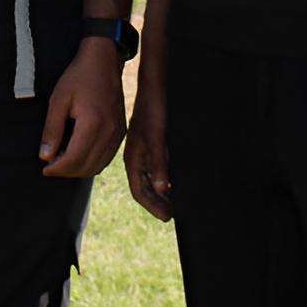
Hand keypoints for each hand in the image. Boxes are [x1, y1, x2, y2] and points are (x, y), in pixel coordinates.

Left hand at [40, 38, 125, 177]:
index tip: (44, 168)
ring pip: (98, 166)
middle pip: (86, 167)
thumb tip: (46, 157)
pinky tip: (79, 153)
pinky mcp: (122, 132)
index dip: (57, 169)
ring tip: (63, 159)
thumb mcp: (58, 100)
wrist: (104, 61)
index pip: (74, 160)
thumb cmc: (79, 77)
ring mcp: (118, 133)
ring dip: (79, 169)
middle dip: (66, 171)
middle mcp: (109, 132)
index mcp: (93, 124)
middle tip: (51, 164)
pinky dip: (92, 162)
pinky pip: (107, 157)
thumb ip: (52, 130)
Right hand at [124, 78, 171, 220]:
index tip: (166, 217)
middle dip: (156, 203)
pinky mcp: (151, 146)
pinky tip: (173, 182)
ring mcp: (143, 152)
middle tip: (172, 214)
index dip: (152, 205)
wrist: (152, 89)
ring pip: (150, 180)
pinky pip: (154, 169)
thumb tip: (163, 189)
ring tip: (174, 203)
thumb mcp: (158, 139)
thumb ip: (159, 164)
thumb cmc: (153, 113)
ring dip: (160, 193)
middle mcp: (136, 159)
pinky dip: (163, 180)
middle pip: (144, 189)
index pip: (139, 192)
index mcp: (133, 160)